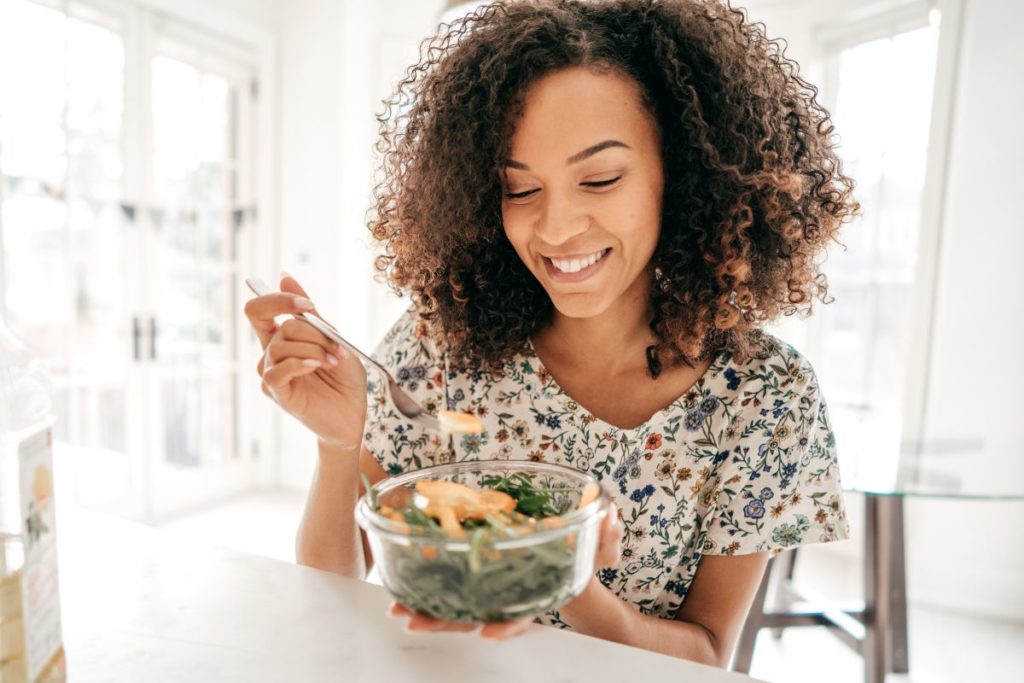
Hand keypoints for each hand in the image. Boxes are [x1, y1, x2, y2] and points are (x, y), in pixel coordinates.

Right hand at [244, 273, 367, 447]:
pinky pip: (275, 371)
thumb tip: (284, 277)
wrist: (354, 415)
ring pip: (281, 345)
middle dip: (314, 331)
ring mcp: (271, 373)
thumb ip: (310, 314)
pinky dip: (298, 363)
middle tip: (337, 347)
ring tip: (334, 362)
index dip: (278, 300)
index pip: (258, 309)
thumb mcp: (333, 339)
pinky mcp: (277, 393)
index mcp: (282, 337)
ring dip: (314, 349)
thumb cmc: (344, 378)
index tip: (308, 306)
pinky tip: (315, 366)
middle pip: (277, 324)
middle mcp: (271, 353)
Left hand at [387, 502, 622, 638]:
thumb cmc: (581, 548)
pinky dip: (424, 581)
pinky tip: (401, 581)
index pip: (523, 613)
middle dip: (444, 623)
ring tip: (396, 608)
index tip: (490, 633)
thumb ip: (606, 535)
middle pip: (475, 614)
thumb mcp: (599, 543)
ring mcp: (490, 583)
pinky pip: (447, 578)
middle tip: (413, 622)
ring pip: (455, 603)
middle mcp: (510, 593)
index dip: (508, 624)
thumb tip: (610, 516)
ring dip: (425, 607)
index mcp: (537, 590)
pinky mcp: (474, 566)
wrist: (567, 549)